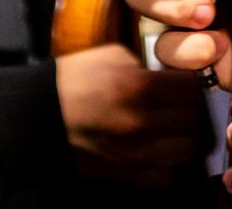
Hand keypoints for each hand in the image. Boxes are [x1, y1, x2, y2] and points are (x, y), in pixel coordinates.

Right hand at [55, 41, 212, 181]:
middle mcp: (142, 123)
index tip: (183, 81)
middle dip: (190, 109)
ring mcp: (136, 153)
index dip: (190, 82)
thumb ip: (144, 64)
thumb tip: (166, 72)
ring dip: (183, 138)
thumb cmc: (72, 80)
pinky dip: (167, 164)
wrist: (38, 117)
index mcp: (138, 87)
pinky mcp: (127, 174)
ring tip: (174, 128)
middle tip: (181, 104)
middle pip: (193, 119)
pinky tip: (159, 150)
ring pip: (185, 150)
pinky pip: (165, 175)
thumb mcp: (110, 55)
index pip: (190, 87)